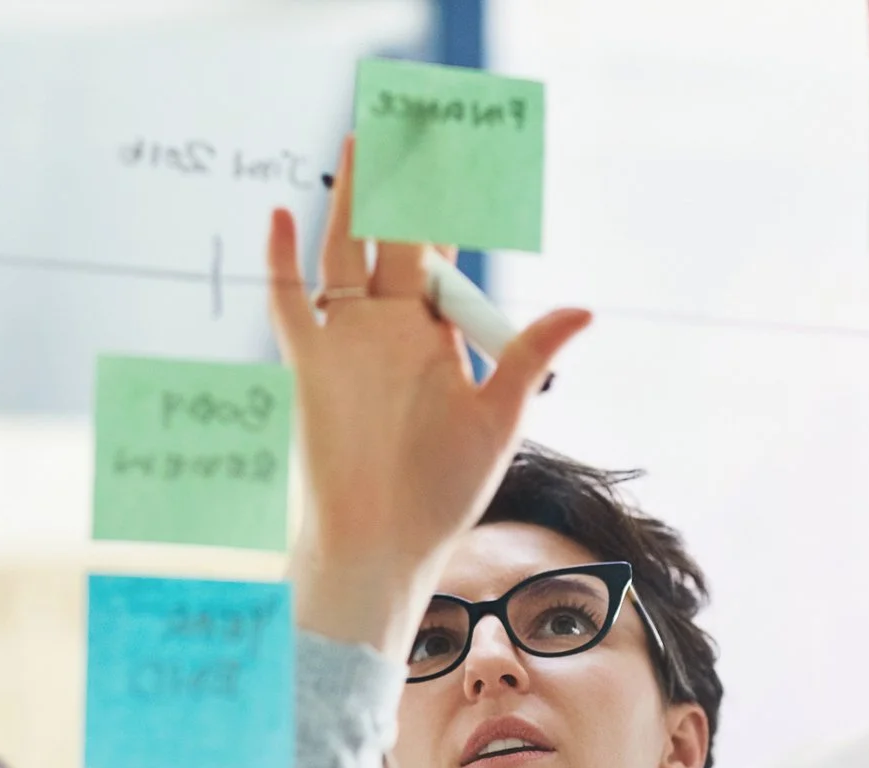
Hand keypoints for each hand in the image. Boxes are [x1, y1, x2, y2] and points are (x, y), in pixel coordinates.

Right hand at [268, 138, 590, 655]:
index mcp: (438, 335)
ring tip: (361, 139)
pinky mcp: (309, 363)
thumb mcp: (498, 419)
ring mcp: (347, 341)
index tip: (469, 154)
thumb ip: (528, 355)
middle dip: (405, 181)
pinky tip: (285, 213)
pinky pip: (290, 301)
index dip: (455, 205)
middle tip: (414, 124)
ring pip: (345, 251)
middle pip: (396, 237)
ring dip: (352, 197)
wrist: (378, 541)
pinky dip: (284, 259)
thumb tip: (585, 307)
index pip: (446, 255)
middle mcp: (391, 329)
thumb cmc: (442, 492)